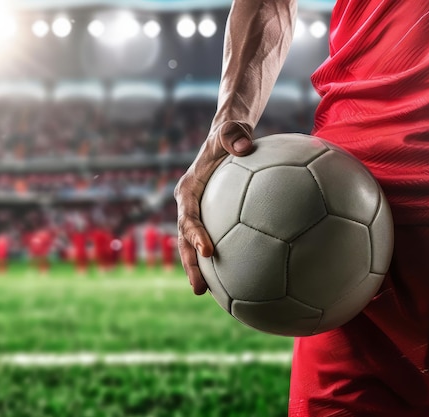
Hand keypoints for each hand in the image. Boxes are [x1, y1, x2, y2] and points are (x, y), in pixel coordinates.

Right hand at [174, 121, 253, 294]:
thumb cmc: (229, 135)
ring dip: (197, 269)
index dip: (194, 235)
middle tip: (198, 287)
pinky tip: (234, 279)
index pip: (187, 216)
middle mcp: (189, 205)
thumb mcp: (230, 132)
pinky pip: (212, 240)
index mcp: (189, 189)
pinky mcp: (211, 219)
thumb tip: (245, 147)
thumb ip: (235, 136)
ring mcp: (199, 214)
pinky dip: (217, 261)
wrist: (227, 138)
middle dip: (189, 264)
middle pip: (183, 239)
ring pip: (193, 246)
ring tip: (205, 293)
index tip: (207, 251)